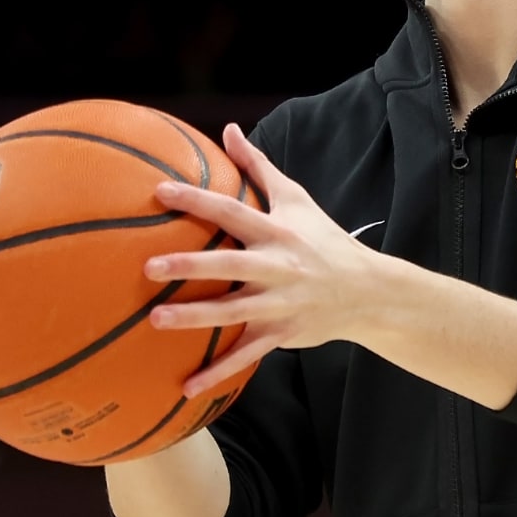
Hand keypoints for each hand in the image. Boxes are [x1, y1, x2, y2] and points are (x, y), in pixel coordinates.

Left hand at [145, 122, 384, 396]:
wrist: (367, 291)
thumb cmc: (323, 239)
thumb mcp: (295, 198)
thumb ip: (257, 166)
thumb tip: (229, 129)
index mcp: (276, 232)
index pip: (232, 211)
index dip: (197, 200)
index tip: (159, 192)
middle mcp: (277, 267)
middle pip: (230, 266)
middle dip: (190, 267)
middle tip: (149, 267)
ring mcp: (279, 303)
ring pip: (233, 313)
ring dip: (194, 319)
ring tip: (155, 320)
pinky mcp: (281, 333)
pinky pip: (246, 356)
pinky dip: (218, 373)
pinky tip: (186, 387)